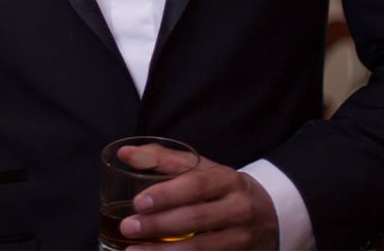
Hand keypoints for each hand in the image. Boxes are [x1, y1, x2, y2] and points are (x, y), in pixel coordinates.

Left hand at [117, 143, 278, 249]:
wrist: (271, 214)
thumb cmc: (224, 189)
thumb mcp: (202, 168)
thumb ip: (163, 159)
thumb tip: (125, 153)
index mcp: (227, 180)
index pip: (196, 185)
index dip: (167, 194)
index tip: (138, 202)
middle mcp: (238, 210)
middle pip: (196, 219)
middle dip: (159, 225)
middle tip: (128, 227)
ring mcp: (240, 240)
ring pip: (201, 249)